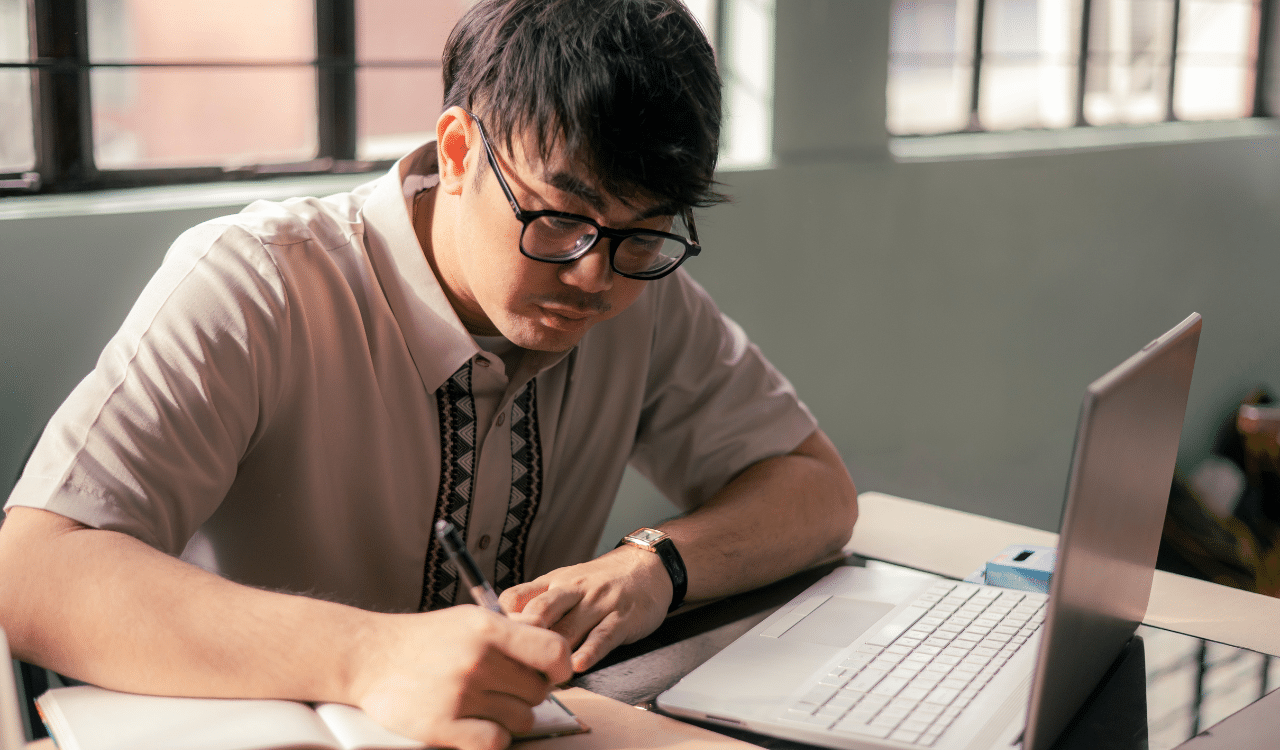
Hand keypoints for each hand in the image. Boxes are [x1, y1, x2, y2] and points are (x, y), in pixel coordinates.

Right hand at [350, 605, 572, 749]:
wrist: (371, 656)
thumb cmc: (427, 638)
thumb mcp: (470, 618)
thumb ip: (513, 630)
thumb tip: (555, 646)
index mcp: (488, 628)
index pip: (554, 651)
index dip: (561, 667)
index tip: (552, 674)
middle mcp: (478, 660)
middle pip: (539, 691)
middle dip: (528, 693)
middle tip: (505, 688)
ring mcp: (461, 694)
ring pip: (522, 720)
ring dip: (511, 717)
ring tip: (486, 704)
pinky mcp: (443, 726)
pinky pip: (496, 743)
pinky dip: (492, 738)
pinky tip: (477, 725)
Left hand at [498, 545, 671, 672]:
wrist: (647, 566)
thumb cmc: (601, 581)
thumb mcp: (565, 582)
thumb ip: (538, 602)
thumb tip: (503, 630)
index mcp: (554, 582)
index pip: (519, 595)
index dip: (502, 618)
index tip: (490, 640)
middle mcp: (573, 589)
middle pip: (541, 610)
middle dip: (523, 635)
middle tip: (508, 660)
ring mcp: (598, 603)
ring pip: (570, 627)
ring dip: (552, 653)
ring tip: (538, 677)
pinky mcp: (622, 618)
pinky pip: (603, 635)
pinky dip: (590, 651)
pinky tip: (578, 665)